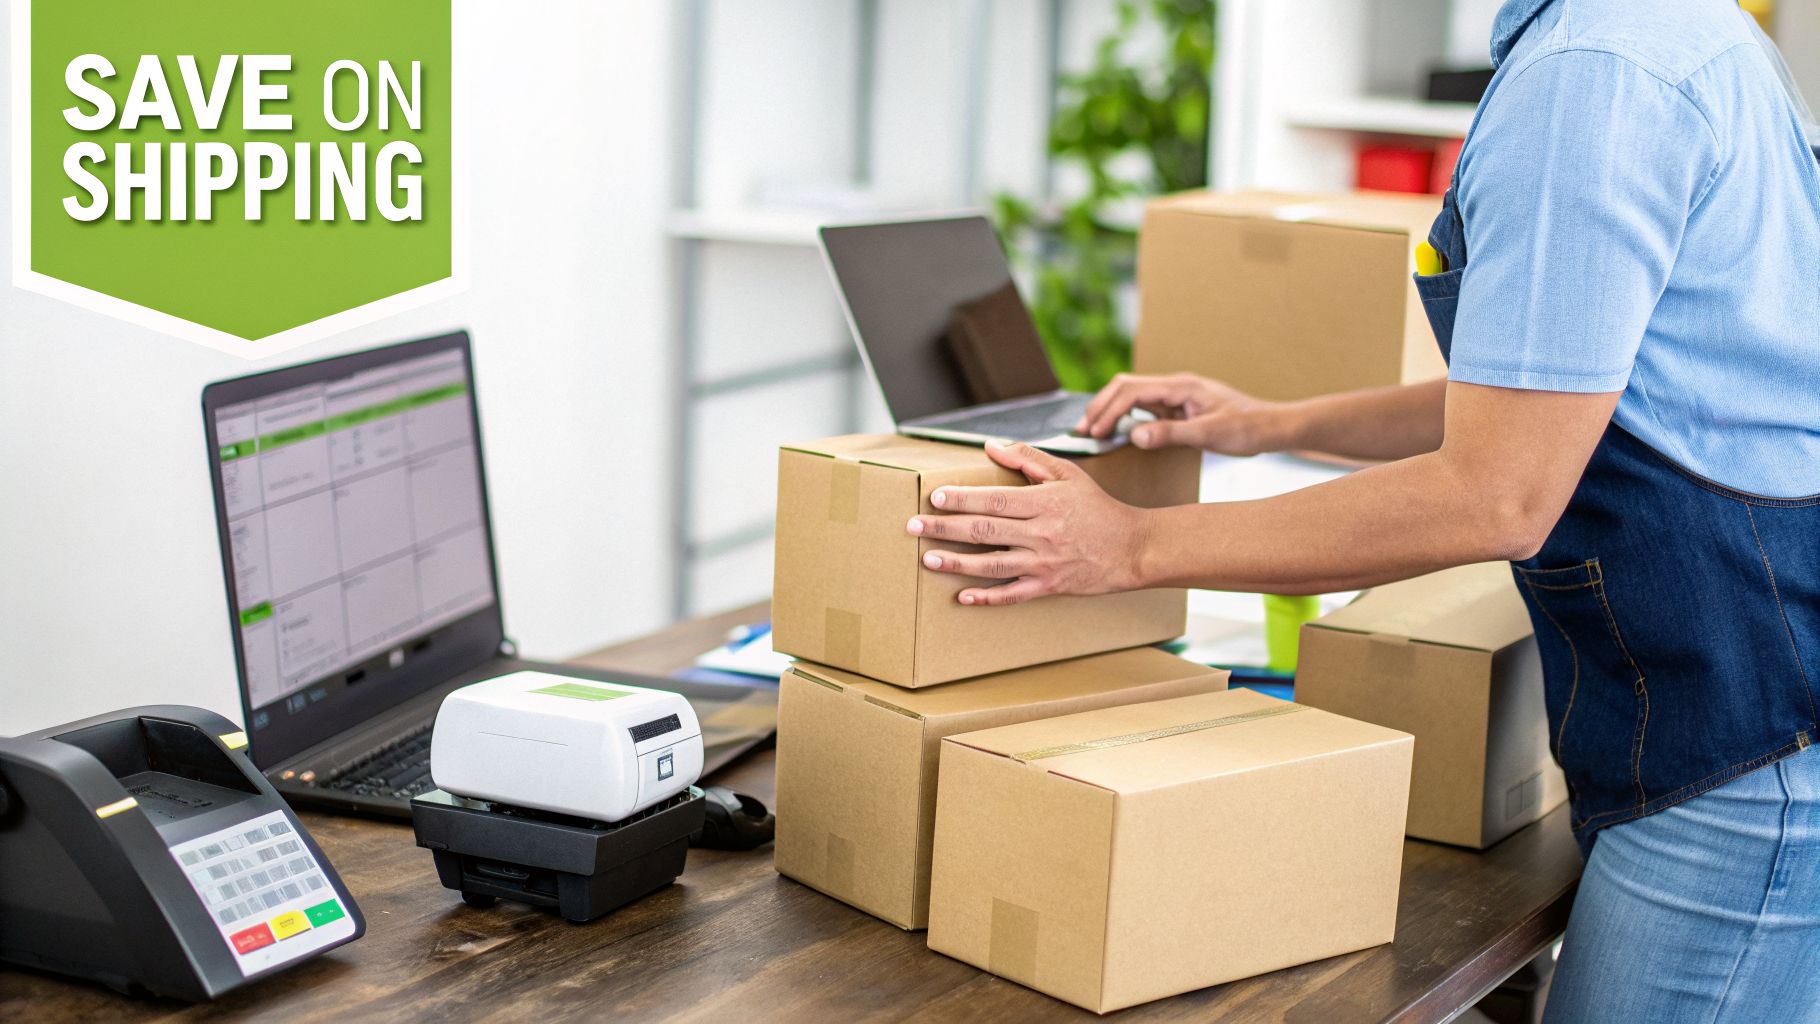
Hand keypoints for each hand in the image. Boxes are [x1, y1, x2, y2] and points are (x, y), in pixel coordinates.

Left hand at [904, 440, 1150, 606]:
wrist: (1132, 548)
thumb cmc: (1097, 508)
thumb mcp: (1068, 474)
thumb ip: (1028, 459)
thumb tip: (992, 446)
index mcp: (1044, 503)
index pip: (994, 500)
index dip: (962, 499)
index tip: (934, 498)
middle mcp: (1041, 533)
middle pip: (984, 531)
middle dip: (945, 528)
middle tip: (913, 527)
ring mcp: (1043, 562)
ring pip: (992, 564)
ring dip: (956, 563)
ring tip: (928, 559)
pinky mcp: (1048, 586)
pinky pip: (1012, 594)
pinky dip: (986, 598)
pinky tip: (961, 596)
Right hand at [1076, 372, 1283, 454]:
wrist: (1272, 427)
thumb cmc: (1247, 429)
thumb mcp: (1209, 435)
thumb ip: (1170, 434)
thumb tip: (1134, 436)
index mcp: (1181, 386)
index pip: (1131, 391)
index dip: (1108, 410)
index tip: (1093, 432)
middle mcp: (1176, 386)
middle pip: (1125, 386)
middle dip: (1101, 406)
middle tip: (1082, 431)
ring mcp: (1177, 395)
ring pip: (1133, 395)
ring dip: (1111, 410)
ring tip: (1094, 431)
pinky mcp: (1180, 406)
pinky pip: (1146, 407)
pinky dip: (1127, 417)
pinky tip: (1120, 432)